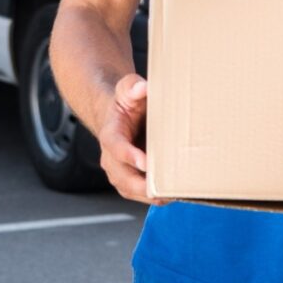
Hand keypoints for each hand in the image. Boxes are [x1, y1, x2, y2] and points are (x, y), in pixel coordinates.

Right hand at [97, 74, 166, 204]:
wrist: (119, 115)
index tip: (146, 162)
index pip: (116, 147)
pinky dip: (153, 196)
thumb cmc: (126, 102)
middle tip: (164, 189)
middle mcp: (110, 156)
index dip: (129, 156)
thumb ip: (132, 86)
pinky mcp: (128, 178)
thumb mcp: (126, 88)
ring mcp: (118, 170)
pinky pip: (138, 193)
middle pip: (122, 176)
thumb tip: (143, 87)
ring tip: (171, 195)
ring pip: (129, 189)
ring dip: (149, 195)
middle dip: (142, 185)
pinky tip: (172, 195)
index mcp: (110, 133)